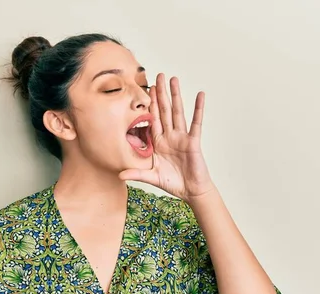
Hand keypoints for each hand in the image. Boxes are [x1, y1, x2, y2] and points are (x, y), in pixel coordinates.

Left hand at [119, 73, 216, 202]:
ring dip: (175, 95)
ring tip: (173, 79)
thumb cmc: (173, 183)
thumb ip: (136, 174)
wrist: (191, 191)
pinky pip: (196, 122)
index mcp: (158, 142)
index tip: (145, 89)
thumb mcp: (151, 177)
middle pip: (164, 110)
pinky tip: (200, 95)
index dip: (148, 104)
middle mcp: (170, 136)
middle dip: (160, 93)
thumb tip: (119, 175)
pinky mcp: (193, 141)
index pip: (152, 119)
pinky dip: (198, 109)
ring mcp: (181, 137)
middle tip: (157, 75)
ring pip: (177, 112)